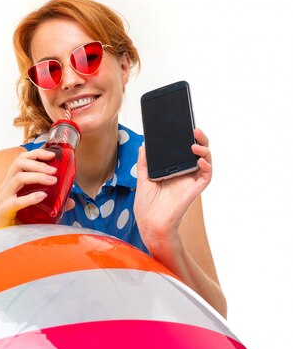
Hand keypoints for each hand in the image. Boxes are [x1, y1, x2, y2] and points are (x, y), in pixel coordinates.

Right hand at [0, 148, 58, 228]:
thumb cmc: (15, 219)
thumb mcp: (34, 207)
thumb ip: (52, 203)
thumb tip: (71, 201)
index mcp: (12, 181)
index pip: (21, 159)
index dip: (36, 153)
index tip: (52, 154)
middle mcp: (7, 185)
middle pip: (18, 163)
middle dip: (38, 163)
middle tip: (54, 170)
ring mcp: (4, 197)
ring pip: (18, 178)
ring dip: (37, 176)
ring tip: (52, 181)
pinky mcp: (5, 210)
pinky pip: (17, 201)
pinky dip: (30, 197)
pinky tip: (42, 196)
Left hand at [134, 128, 211, 249]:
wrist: (150, 223)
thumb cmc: (146, 205)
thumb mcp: (142, 179)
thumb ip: (144, 163)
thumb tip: (143, 145)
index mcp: (173, 169)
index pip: (183, 150)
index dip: (186, 138)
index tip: (184, 125)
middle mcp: (185, 173)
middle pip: (198, 152)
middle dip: (199, 139)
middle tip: (193, 129)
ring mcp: (191, 181)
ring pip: (205, 161)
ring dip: (204, 150)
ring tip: (195, 142)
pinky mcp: (195, 190)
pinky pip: (206, 176)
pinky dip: (206, 166)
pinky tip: (198, 159)